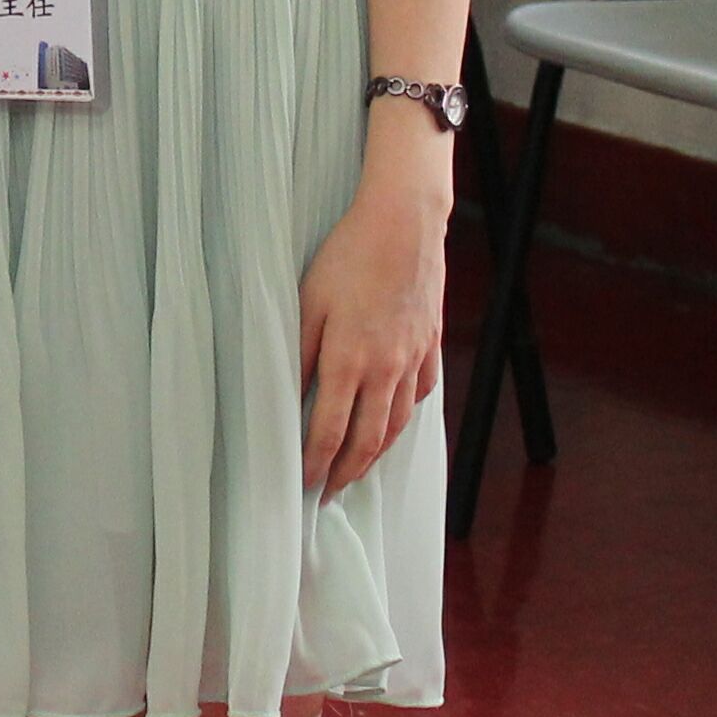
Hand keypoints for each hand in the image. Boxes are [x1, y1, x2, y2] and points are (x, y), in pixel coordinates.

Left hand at [297, 168, 448, 495]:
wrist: (404, 224)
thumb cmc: (348, 256)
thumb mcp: (307, 302)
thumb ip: (297, 354)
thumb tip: (285, 397)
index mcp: (349, 361)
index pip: (330, 431)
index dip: (315, 464)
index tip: (303, 484)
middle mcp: (386, 369)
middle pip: (368, 441)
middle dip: (346, 473)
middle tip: (329, 492)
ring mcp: (413, 359)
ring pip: (397, 424)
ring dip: (376, 453)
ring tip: (359, 469)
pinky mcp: (431, 345)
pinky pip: (420, 393)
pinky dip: (405, 415)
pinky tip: (394, 420)